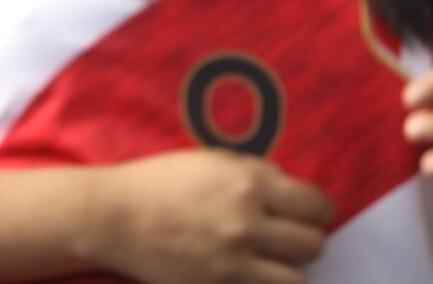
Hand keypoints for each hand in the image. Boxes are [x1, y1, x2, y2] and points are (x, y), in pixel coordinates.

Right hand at [98, 148, 332, 283]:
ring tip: (268, 258)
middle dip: (303, 238)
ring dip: (287, 267)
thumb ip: (254, 172)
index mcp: (249, 181)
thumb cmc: (161, 182)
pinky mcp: (222, 283)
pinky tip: (250, 272)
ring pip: (298, 275)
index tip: (304, 212)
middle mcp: (249, 219)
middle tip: (283, 236)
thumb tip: (289, 186)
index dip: (315, 209)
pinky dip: (265, 282)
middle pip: (314, 242)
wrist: (116, 216)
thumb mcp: (210, 161)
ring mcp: (236, 257)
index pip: (316, 204)